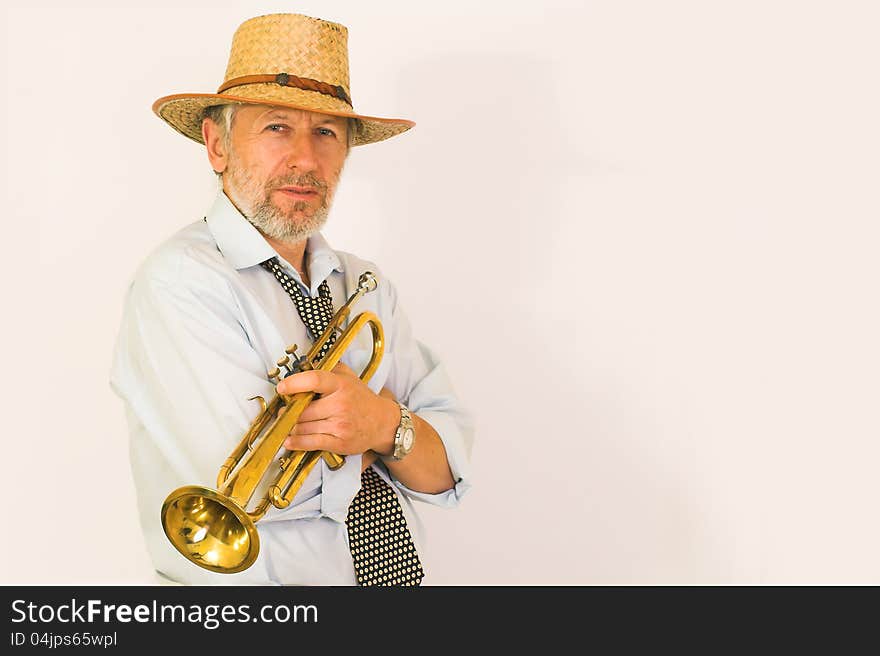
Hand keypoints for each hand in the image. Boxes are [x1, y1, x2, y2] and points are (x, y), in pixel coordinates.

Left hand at [277, 362, 398, 456]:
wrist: (383, 423)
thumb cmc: (362, 399)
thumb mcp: (349, 377)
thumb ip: (329, 368)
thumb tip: (305, 364)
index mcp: (341, 385)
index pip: (314, 380)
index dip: (294, 383)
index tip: (282, 388)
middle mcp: (340, 404)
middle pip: (303, 409)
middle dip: (288, 411)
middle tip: (284, 410)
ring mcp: (340, 425)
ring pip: (303, 427)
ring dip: (291, 426)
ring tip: (287, 423)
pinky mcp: (340, 442)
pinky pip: (311, 443)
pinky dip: (296, 442)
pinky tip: (289, 440)